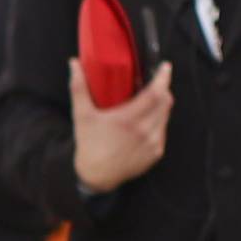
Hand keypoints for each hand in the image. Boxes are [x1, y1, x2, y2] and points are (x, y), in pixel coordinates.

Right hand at [69, 58, 172, 192]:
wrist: (97, 176)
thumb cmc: (90, 145)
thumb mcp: (82, 115)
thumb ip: (79, 88)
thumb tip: (73, 64)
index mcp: (128, 119)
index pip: (156, 94)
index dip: (163, 78)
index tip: (165, 68)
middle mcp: (144, 131)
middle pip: (165, 103)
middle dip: (164, 89)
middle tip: (158, 81)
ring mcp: (152, 144)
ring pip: (166, 116)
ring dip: (162, 105)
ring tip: (152, 100)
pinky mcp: (155, 153)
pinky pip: (163, 131)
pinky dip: (159, 122)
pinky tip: (148, 120)